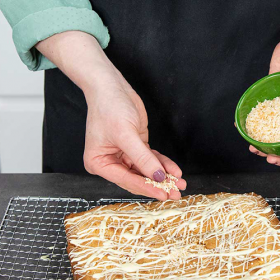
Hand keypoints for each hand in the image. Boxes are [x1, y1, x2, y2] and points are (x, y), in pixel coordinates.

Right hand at [36, 30, 185, 199]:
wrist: (110, 86)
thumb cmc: (109, 107)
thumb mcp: (126, 134)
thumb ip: (143, 158)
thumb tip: (158, 177)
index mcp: (99, 163)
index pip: (127, 180)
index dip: (147, 187)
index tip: (163, 193)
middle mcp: (110, 162)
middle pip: (137, 178)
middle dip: (158, 184)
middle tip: (176, 193)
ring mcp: (124, 155)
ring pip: (146, 171)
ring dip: (163, 176)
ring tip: (180, 184)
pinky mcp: (136, 146)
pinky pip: (151, 159)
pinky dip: (163, 164)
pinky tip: (175, 170)